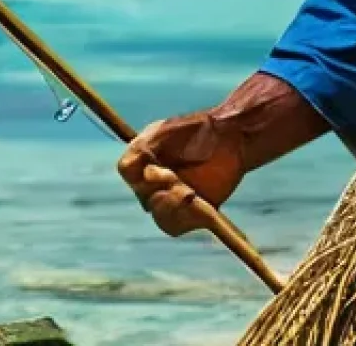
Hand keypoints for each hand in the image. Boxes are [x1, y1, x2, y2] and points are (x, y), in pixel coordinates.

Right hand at [116, 111, 245, 236]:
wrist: (230, 137)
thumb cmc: (196, 130)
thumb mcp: (163, 131)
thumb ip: (140, 148)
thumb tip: (125, 167)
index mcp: (145, 161)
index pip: (127, 172)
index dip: (140, 175)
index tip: (161, 168)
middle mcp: (155, 182)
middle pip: (144, 199)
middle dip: (160, 191)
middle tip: (175, 178)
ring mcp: (174, 199)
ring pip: (160, 217)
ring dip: (172, 206)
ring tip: (189, 193)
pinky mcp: (193, 213)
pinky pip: (179, 226)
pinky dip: (188, 217)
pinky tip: (199, 203)